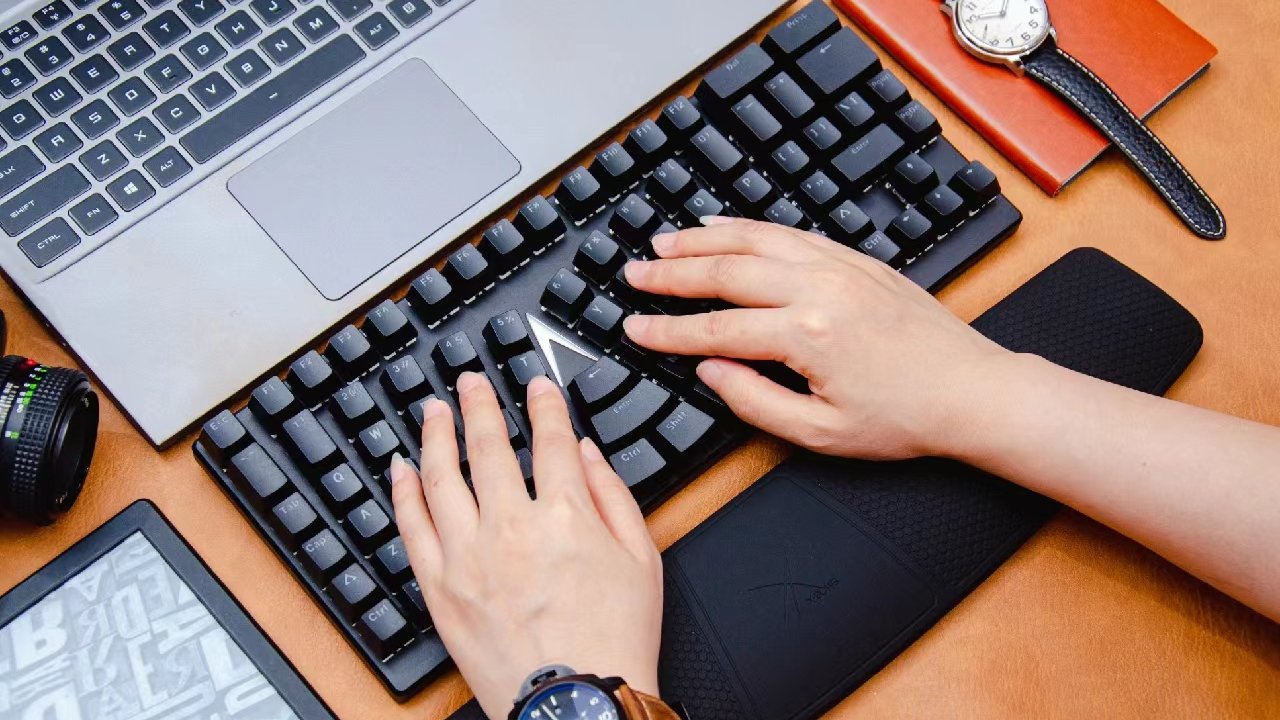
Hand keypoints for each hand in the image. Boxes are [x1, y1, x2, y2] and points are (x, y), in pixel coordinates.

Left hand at [390, 374, 662, 718]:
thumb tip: (586, 455)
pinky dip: (404, 492)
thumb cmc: (613, 640)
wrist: (575, 704)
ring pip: (443, 477)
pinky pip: (413, 526)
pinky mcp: (440, 587)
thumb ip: (613, 497)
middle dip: (480, 404)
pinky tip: (402, 468)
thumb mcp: (642, 560)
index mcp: (566, 515)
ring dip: (437, 434)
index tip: (535, 386)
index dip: (543, 404)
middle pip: (489, 446)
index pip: (551, 439)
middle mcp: (511, 526)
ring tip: (434, 410)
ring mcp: (469, 556)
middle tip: (470, 381)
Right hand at [621, 218, 1014, 460]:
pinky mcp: (856, 260)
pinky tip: (726, 227)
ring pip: (755, 239)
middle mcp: (818, 288)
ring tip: (665, 241)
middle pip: (726, 271)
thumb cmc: (905, 418)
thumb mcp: (820, 433)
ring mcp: (839, 267)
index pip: (716, 329)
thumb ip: (754, 401)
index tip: (633, 329)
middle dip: (671, 273)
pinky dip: (750, 227)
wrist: (972, 392)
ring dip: (704, 238)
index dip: (667, 331)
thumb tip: (710, 373)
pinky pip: (791, 232)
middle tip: (633, 274)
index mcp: (805, 335)